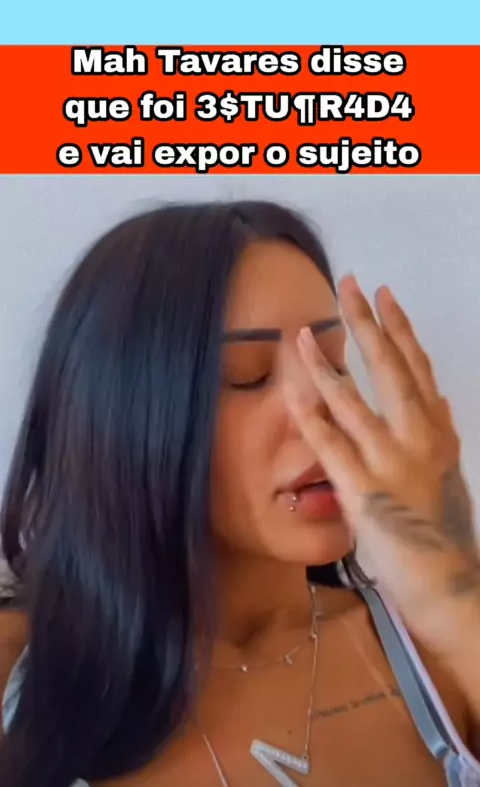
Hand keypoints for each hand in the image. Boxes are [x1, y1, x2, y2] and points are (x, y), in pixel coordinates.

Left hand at [283, 275, 479, 650]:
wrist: (445, 581)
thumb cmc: (441, 526)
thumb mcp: (448, 470)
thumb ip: (439, 430)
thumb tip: (433, 394)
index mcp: (437, 431)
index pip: (417, 366)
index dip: (399, 327)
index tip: (383, 294)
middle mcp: (419, 438)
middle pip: (390, 369)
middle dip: (367, 324)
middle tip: (348, 285)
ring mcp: (391, 463)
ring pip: (354, 402)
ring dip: (323, 365)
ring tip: (301, 335)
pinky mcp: (364, 492)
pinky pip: (331, 447)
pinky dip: (312, 418)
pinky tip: (293, 394)